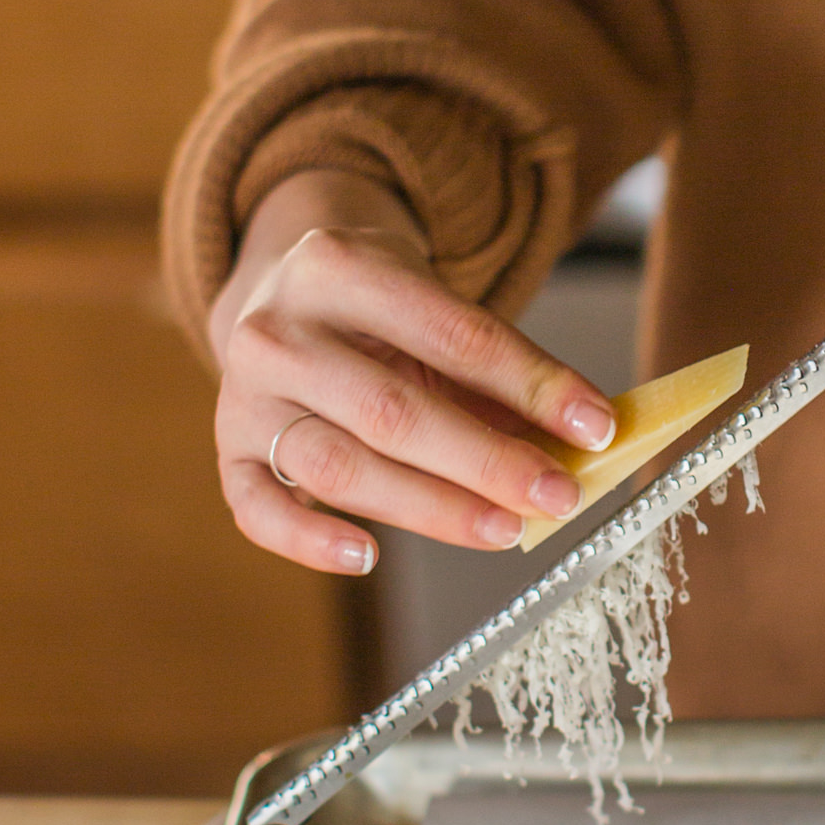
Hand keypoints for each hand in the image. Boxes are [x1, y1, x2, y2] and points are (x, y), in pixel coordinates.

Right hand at [207, 170, 616, 574]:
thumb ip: (499, 375)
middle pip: (393, 410)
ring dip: (430, 507)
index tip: (597, 424)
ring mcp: (243, 394)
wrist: (283, 286)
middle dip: (487, 462)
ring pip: (337, 466)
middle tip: (557, 497)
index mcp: (342, 266)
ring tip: (504, 529)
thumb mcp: (437, 311)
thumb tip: (583, 442)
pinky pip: (256, 507)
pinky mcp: (227, 448)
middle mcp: (280, 329)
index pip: (455, 334)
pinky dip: (309, 541)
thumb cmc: (382, 310)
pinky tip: (367, 557)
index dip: (533, 384)